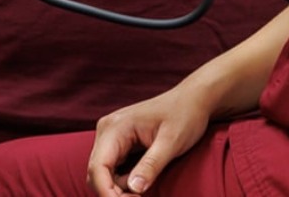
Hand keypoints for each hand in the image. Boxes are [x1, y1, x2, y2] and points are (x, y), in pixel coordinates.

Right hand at [87, 82, 214, 195]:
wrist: (192, 100)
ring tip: (143, 193)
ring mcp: (111, 136)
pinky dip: (123, 182)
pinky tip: (141, 183)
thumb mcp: (171, 143)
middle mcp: (107, 131)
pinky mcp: (118, 143)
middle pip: (96, 173)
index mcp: (115, 127)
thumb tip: (133, 189)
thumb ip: (151, 166)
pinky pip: (112, 169)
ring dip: (119, 189)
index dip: (107, 193)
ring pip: (103, 174)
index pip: (98, 167)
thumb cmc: (184, 116)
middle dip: (114, 193)